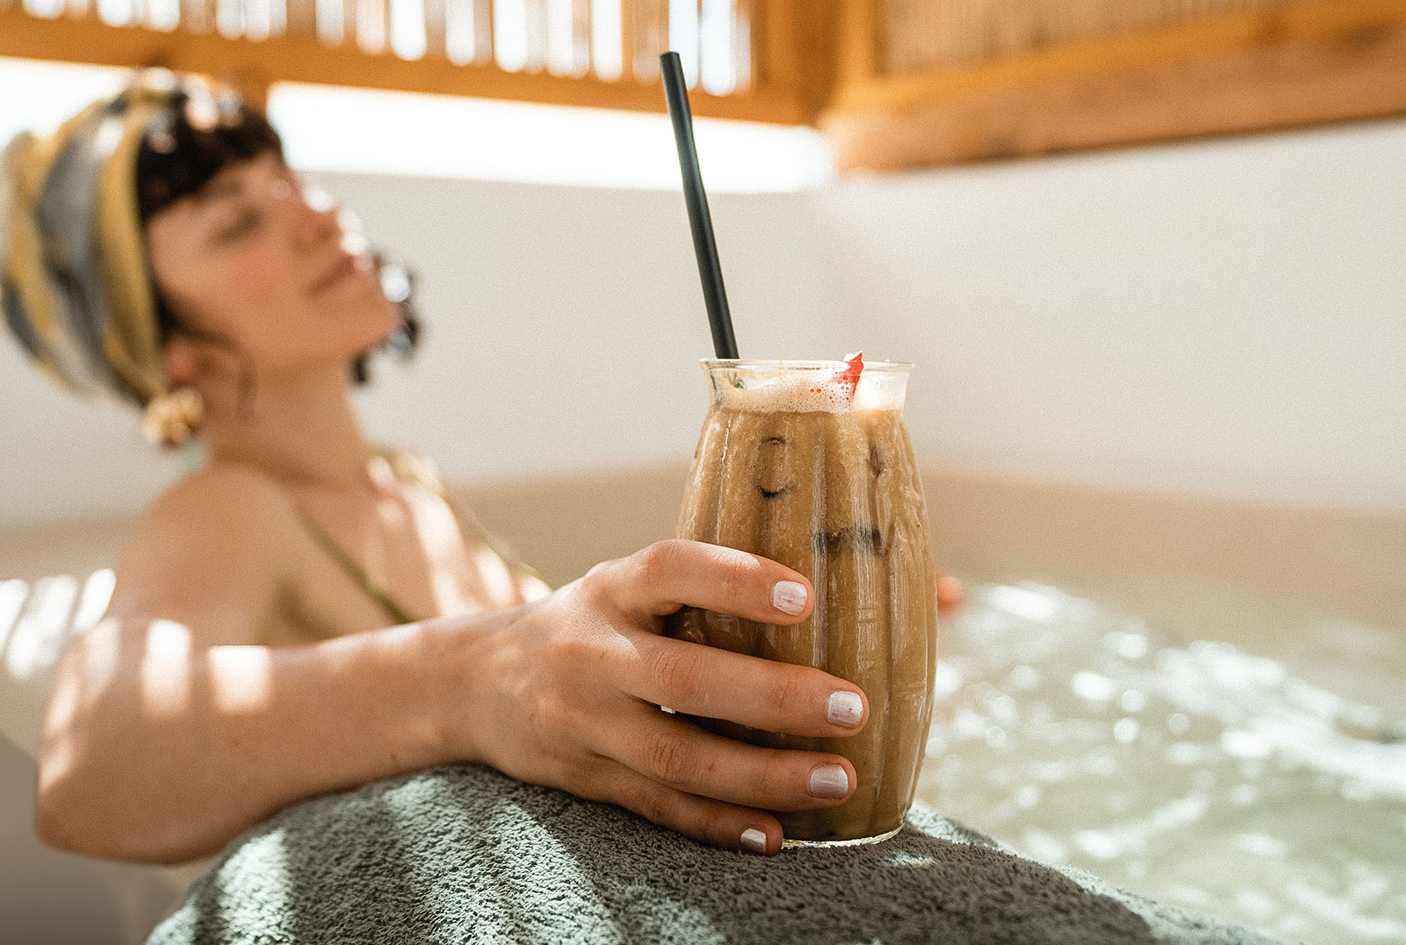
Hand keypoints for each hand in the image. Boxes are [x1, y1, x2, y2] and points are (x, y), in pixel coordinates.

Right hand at [458, 539, 867, 854]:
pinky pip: (658, 808)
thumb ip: (734, 583)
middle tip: (853, 707)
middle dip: (772, 698)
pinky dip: (718, 825)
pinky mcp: (588, 779)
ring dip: (762, 775)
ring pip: (677, 755)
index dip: (734, 581)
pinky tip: (776, 835)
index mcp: (613, 587)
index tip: (804, 597)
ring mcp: (585, 722)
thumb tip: (927, 588)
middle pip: (683, 678)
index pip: (670, 570)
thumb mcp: (637, 584)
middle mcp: (592, 651)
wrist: (478, 682)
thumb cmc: (601, 619)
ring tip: (838, 778)